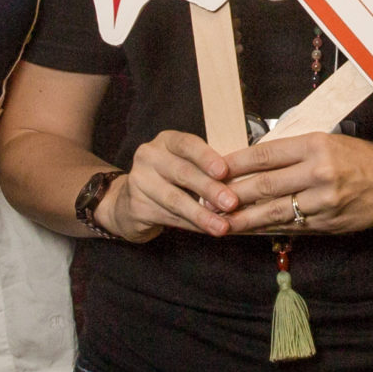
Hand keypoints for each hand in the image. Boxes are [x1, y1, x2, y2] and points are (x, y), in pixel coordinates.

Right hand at [116, 131, 233, 238]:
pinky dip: (192, 225)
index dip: (206, 157)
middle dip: (210, 189)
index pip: (187, 144)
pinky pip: (169, 217)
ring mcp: (139, 181)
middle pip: (182, 173)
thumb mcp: (186, 165)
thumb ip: (207, 170)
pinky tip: (207, 230)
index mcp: (166, 141)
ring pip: (176, 200)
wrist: (130, 201)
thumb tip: (242, 185)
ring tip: (222, 226)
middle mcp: (149, 156)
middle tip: (231, 203)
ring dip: (202, 215)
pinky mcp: (136, 206)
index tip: (224, 171)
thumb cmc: (170, 179)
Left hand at [216, 130, 372, 236]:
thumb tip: (251, 164)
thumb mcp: (325, 141)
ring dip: (243, 219)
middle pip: (264, 185)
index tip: (212, 170)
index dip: (234, 164)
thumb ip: (291, 153)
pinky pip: (291, 227)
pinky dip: (267, 230)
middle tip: (205, 201)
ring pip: (274, 212)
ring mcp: (325, 201)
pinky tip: (249, 231)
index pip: (264, 154)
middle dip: (231, 195)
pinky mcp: (329, 223)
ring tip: (220, 223)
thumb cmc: (357, 157)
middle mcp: (319, 172)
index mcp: (314, 145)